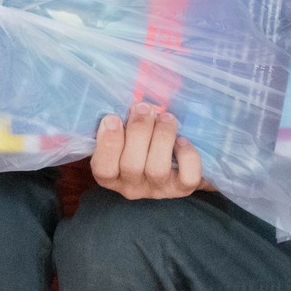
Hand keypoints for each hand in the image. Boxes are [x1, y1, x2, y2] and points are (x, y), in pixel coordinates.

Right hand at [91, 103, 205, 199]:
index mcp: (110, 174)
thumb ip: (120, 123)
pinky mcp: (181, 189)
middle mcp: (131, 186)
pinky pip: (187, 177)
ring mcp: (157, 189)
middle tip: (144, 108)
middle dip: (139, 131)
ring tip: (166, 118)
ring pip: (157, 169)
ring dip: (162, 137)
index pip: (103, 168)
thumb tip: (128, 101)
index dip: (108, 143)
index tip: (113, 117)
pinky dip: (187, 156)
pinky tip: (182, 140)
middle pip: (131, 165)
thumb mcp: (123, 134)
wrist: (173, 164)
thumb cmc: (140, 141)